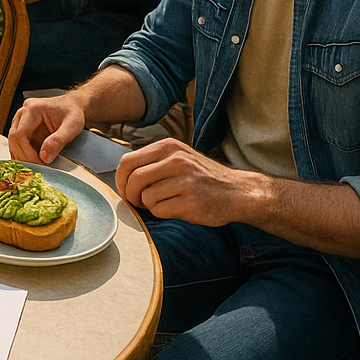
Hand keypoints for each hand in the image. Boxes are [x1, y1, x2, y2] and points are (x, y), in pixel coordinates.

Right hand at [8, 94, 85, 164]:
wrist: (72, 106)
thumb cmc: (73, 113)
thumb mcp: (72, 126)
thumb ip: (59, 140)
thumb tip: (44, 157)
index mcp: (33, 109)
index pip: (19, 134)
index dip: (26, 152)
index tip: (40, 164)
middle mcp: (23, 113)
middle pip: (13, 138)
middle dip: (24, 156)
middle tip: (39, 169)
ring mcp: (21, 120)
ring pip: (13, 143)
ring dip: (23, 157)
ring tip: (37, 168)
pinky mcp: (23, 128)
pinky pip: (17, 144)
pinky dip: (24, 155)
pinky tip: (35, 163)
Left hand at [114, 138, 256, 225]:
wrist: (239, 191)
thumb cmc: (203, 176)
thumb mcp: (179, 156)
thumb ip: (153, 161)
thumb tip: (122, 175)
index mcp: (169, 147)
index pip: (128, 161)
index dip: (120, 179)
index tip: (124, 189)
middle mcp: (176, 161)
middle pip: (133, 180)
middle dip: (130, 195)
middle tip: (137, 202)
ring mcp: (185, 182)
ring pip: (146, 197)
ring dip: (148, 205)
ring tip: (162, 203)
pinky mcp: (192, 203)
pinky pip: (160, 211)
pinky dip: (161, 213)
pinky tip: (174, 208)